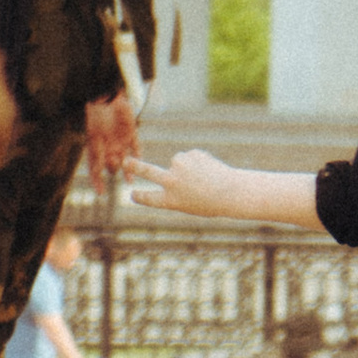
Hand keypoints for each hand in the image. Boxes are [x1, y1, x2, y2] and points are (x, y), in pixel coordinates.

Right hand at [82, 93, 135, 179]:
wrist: (107, 96)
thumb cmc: (96, 115)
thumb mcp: (94, 136)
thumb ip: (96, 154)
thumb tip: (97, 172)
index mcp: (95, 147)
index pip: (94, 169)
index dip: (96, 181)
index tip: (100, 193)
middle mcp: (107, 146)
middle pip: (110, 165)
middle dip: (112, 171)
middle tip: (114, 171)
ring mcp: (119, 140)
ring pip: (124, 159)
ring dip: (127, 170)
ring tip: (130, 181)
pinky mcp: (130, 133)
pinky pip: (135, 147)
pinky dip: (138, 156)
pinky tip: (140, 164)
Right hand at [123, 148, 320, 230]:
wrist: (232, 192)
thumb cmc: (215, 203)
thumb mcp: (193, 203)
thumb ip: (179, 187)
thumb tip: (174, 164)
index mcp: (170, 201)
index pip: (149, 198)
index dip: (140, 196)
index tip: (131, 194)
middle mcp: (170, 183)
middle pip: (148, 172)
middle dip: (135, 167)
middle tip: (126, 162)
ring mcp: (178, 167)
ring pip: (180, 162)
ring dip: (191, 167)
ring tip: (206, 178)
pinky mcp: (189, 155)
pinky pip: (193, 156)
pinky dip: (201, 161)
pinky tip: (211, 170)